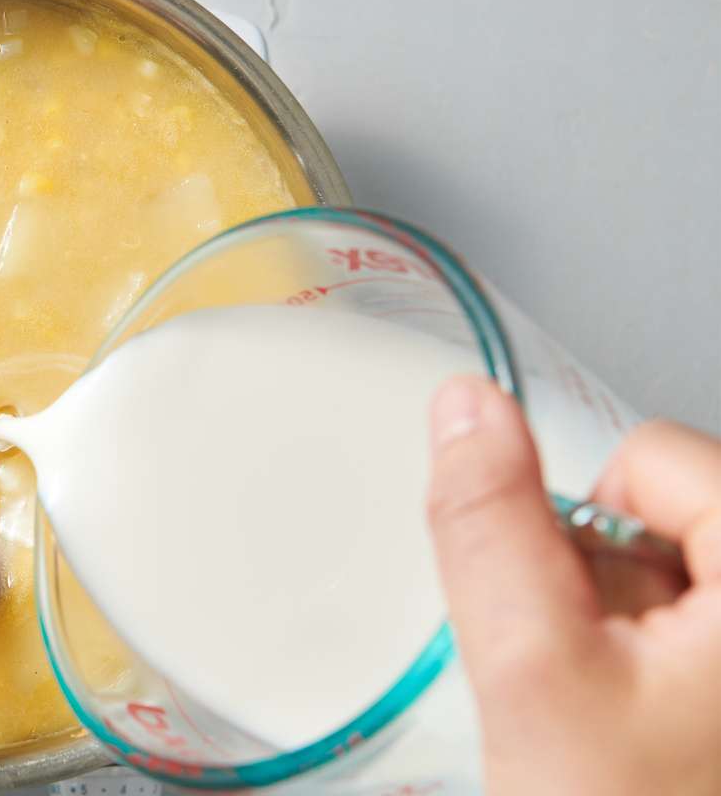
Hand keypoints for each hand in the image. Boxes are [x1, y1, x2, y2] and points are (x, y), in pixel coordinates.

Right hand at [427, 377, 720, 795]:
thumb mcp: (536, 678)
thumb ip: (492, 522)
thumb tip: (467, 406)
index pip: (653, 454)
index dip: (588, 538)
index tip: (592, 639)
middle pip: (682, 516)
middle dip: (622, 595)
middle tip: (618, 705)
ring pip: (698, 584)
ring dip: (650, 645)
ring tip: (647, 747)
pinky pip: (706, 642)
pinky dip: (684, 685)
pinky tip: (670, 757)